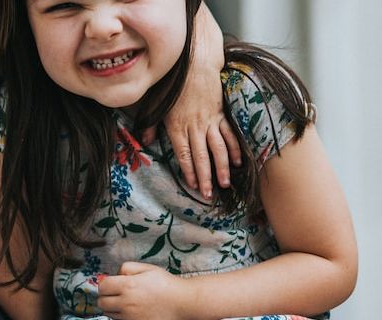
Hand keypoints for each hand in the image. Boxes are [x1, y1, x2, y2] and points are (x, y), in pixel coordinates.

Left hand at [97, 262, 186, 319]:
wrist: (184, 303)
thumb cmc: (166, 284)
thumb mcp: (147, 268)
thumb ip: (127, 268)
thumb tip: (115, 275)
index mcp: (127, 285)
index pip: (102, 287)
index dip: (106, 285)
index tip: (113, 285)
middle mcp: (126, 302)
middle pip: (102, 302)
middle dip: (106, 297)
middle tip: (117, 295)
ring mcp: (130, 317)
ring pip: (108, 314)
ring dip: (112, 309)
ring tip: (125, 304)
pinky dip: (120, 318)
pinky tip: (130, 313)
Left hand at [142, 79, 241, 198]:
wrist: (195, 61)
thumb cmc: (173, 82)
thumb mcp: (155, 103)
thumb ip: (150, 124)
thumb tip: (144, 142)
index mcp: (177, 126)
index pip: (184, 155)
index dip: (189, 172)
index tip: (193, 186)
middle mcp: (194, 126)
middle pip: (201, 156)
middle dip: (205, 177)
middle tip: (208, 195)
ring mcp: (210, 120)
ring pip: (217, 148)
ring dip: (222, 168)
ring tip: (225, 184)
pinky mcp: (221, 113)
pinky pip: (229, 134)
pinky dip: (234, 148)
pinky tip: (236, 162)